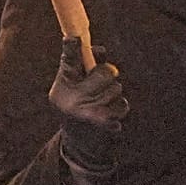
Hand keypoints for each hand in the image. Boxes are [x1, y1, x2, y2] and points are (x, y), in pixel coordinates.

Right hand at [48, 37, 125, 184]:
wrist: (79, 146)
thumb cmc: (78, 108)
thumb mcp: (73, 89)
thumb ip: (83, 70)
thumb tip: (99, 50)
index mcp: (62, 86)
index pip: (69, 61)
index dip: (72, 48)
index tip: (74, 38)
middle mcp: (71, 98)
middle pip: (104, 72)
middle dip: (108, 75)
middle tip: (101, 84)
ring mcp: (86, 111)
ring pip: (116, 88)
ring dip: (115, 95)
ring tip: (103, 104)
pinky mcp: (102, 123)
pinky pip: (122, 104)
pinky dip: (120, 108)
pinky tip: (109, 116)